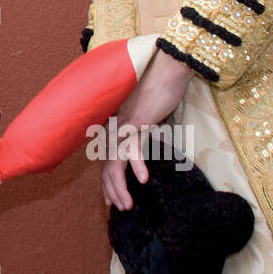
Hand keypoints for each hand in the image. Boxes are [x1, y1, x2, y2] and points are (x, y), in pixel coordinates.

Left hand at [100, 48, 191, 210]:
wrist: (167, 65)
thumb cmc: (160, 86)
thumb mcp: (148, 112)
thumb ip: (141, 128)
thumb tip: (143, 139)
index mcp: (115, 124)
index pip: (105, 159)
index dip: (106, 181)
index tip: (110, 200)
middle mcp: (113, 126)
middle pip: (105, 165)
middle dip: (110, 190)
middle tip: (118, 208)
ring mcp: (123, 124)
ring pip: (114, 162)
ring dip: (120, 187)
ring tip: (127, 206)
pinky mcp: (137, 120)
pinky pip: (133, 147)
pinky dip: (137, 165)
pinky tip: (143, 180)